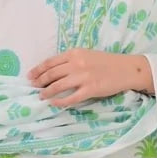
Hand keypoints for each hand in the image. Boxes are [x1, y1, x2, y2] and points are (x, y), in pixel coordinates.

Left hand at [28, 50, 151, 107]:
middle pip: (51, 74)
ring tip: (41, 96)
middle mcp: (77, 63)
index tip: (30, 76)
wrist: (126, 69)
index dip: (38, 70)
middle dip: (39, 81)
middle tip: (33, 87)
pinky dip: (60, 101)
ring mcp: (83, 77)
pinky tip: (54, 103)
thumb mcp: (87, 55)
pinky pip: (71, 98)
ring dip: (47, 92)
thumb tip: (53, 71)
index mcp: (75, 53)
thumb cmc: (106, 62)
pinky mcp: (90, 90)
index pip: (50, 62)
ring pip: (58, 86)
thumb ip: (71, 61)